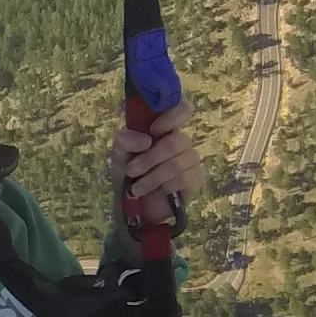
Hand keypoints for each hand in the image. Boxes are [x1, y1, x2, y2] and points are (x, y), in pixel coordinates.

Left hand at [112, 99, 203, 223]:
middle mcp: (180, 140)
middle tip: (131, 171)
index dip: (172, 117)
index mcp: (163, 128)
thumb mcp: (119, 155)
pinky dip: (165, 186)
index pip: (182, 110)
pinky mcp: (196, 178)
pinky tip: (160, 191)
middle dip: (149, 159)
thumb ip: (125, 140)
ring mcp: (191, 159)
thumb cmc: (129, 175)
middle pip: (176, 141)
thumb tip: (146, 139)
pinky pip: (183, 178)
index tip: (154, 130)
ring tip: (137, 188)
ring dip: (152, 177)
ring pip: (177, 162)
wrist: (135, 207)